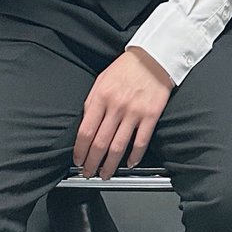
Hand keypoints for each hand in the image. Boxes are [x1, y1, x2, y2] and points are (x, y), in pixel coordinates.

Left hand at [73, 48, 173, 177]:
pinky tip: (129, 163)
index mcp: (101, 96)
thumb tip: (85, 124)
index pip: (86, 131)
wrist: (153, 57)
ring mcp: (134, 112)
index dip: (80, 150)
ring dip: (110, 165)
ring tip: (105, 174)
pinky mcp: (151, 115)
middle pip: (100, 143)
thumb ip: (92, 101)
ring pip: (118, 147)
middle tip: (89, 172)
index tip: (78, 160)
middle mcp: (117, 106)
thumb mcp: (102, 79)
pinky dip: (134, 157)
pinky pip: (141, 142)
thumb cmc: (126, 67)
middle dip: (92, 163)